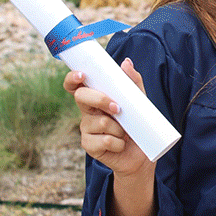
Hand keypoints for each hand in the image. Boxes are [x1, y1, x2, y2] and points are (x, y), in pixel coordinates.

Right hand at [63, 58, 154, 178]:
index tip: (81, 75)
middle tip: (117, 108)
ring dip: (119, 127)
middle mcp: (88, 112)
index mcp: (96, 98)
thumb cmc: (137, 124)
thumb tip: (126, 62)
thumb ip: (133, 82)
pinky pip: (104, 140)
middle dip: (101, 99)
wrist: (143, 153)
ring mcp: (87, 129)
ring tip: (125, 132)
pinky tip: (121, 144)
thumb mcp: (139, 100)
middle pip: (81, 97)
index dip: (72, 78)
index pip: (76, 86)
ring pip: (99, 121)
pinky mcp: (90, 146)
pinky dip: (118, 142)